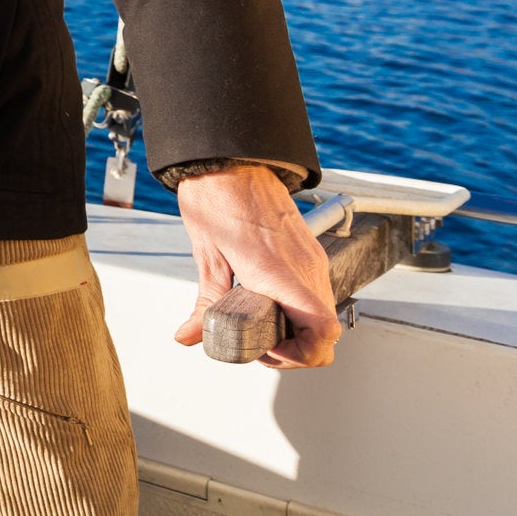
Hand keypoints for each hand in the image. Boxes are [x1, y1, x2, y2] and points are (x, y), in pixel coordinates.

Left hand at [172, 163, 342, 367]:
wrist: (230, 160)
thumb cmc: (217, 197)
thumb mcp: (206, 256)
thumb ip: (204, 303)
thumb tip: (189, 335)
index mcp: (279, 274)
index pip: (321, 332)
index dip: (301, 356)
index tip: (269, 352)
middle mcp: (305, 268)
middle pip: (326, 331)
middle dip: (297, 349)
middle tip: (263, 345)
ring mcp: (312, 258)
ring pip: (323, 312)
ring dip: (300, 329)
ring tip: (264, 324)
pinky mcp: (310, 250)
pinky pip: (316, 291)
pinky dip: (300, 308)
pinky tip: (271, 301)